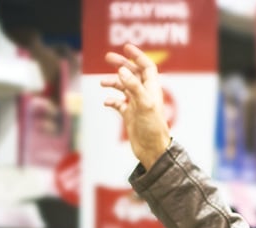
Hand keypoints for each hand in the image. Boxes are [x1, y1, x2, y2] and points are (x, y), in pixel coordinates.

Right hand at [101, 44, 170, 169]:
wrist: (152, 150)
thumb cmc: (153, 128)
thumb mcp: (144, 104)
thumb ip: (133, 87)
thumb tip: (122, 71)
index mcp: (152, 89)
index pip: (147, 67)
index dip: (138, 56)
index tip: (126, 47)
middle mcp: (144, 94)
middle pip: (133, 74)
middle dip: (121, 65)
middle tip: (108, 57)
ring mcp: (136, 105)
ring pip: (123, 87)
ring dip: (113, 82)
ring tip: (102, 82)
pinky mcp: (129, 115)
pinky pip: (118, 103)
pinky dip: (111, 100)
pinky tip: (106, 102)